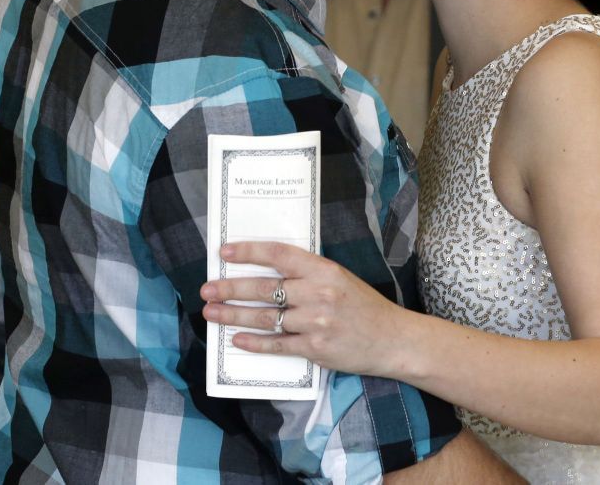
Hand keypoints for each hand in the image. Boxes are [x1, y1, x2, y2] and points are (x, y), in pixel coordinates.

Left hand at [201, 241, 407, 377]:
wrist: (392, 339)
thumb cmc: (364, 306)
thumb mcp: (340, 277)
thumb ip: (308, 273)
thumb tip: (267, 270)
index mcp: (324, 269)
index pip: (278, 254)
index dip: (248, 252)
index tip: (224, 252)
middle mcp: (318, 293)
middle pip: (264, 288)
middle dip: (230, 288)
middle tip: (207, 289)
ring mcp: (315, 323)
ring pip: (264, 318)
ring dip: (233, 316)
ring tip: (212, 313)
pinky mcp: (315, 348)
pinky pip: (277, 345)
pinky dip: (254, 343)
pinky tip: (237, 340)